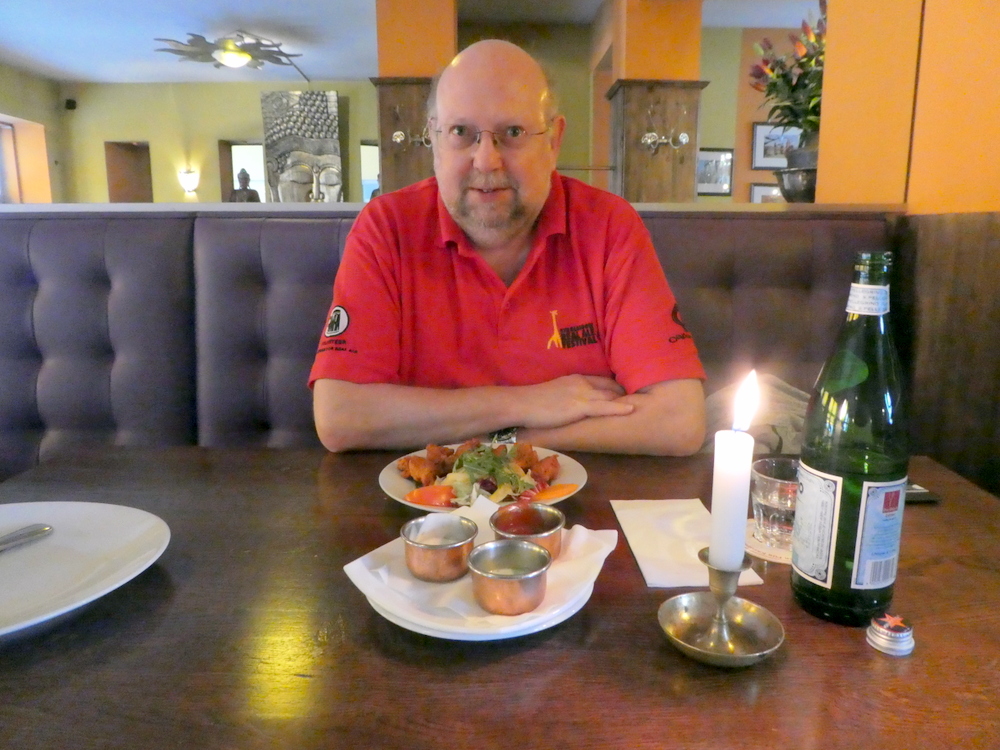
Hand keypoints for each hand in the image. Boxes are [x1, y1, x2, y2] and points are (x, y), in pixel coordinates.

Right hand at [513, 375, 633, 428]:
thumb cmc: (533, 402)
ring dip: (627, 400)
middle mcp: (581, 383)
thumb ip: (569, 394)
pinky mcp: (579, 407)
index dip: (617, 388)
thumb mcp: (555, 393)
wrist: (520, 403)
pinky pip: (604, 407)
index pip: (603, 381)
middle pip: (610, 387)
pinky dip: (619, 408)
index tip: (629, 393)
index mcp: (576, 379)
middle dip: (626, 393)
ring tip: (645, 404)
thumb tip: (575, 404)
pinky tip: (632, 409)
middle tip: (644, 399)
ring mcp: (581, 394)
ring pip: (610, 396)